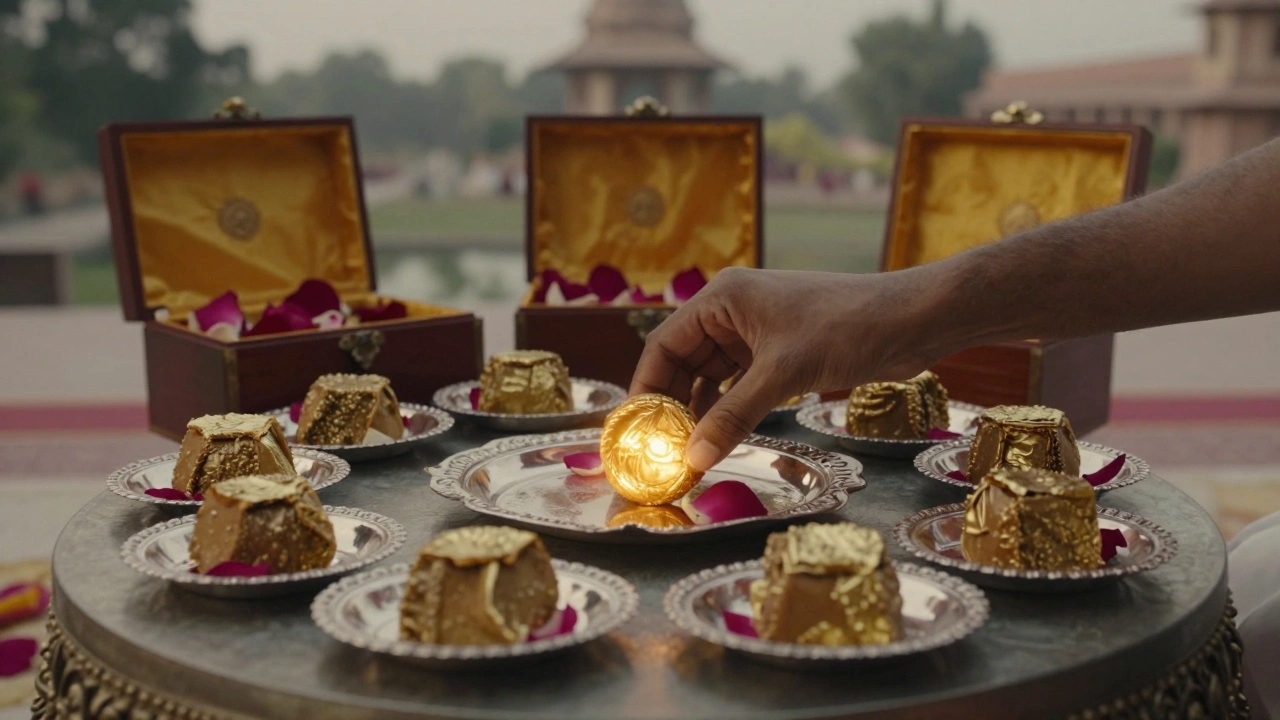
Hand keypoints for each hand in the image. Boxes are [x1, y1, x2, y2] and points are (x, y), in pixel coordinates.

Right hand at [629, 267, 940, 471]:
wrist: (910, 320)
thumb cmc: (847, 327)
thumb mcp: (784, 374)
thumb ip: (735, 416)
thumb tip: (694, 459)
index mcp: (722, 299)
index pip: (664, 345)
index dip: (646, 388)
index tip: (638, 431)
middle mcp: (732, 313)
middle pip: (683, 364)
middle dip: (672, 406)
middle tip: (662, 452)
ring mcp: (756, 334)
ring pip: (711, 378)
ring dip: (701, 413)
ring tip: (688, 455)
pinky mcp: (779, 354)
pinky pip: (739, 385)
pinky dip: (729, 411)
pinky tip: (722, 439)